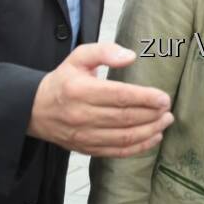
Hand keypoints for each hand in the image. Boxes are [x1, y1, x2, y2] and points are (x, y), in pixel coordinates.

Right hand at [27, 43, 172, 156]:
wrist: (34, 109)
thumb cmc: (62, 81)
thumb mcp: (78, 57)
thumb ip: (104, 52)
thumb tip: (130, 56)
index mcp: (80, 90)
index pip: (119, 96)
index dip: (145, 98)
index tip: (164, 98)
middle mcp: (82, 115)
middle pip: (125, 118)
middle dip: (152, 115)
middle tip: (168, 109)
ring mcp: (84, 135)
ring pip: (124, 137)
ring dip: (150, 131)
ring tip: (165, 121)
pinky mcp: (87, 149)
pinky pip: (117, 151)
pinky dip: (139, 147)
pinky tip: (154, 137)